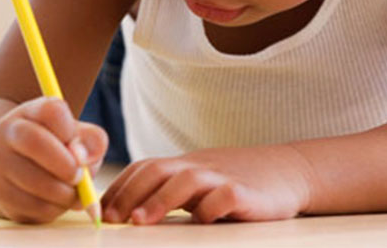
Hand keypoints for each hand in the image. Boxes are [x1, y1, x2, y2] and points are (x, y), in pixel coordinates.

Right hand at [0, 97, 107, 222]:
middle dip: (66, 165)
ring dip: (65, 192)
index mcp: (30, 111)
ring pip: (36, 181)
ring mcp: (0, 164)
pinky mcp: (2, 194)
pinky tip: (58, 201)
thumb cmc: (59, 149)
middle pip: (36, 142)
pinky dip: (55, 208)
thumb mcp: (78, 136)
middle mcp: (8, 132)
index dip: (71, 130)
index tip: (76, 144)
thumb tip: (83, 158)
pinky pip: (35, 206)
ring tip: (73, 190)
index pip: (52, 111)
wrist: (18, 171)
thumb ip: (92, 140)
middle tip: (79, 176)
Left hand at [100, 145, 311, 224]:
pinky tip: (201, 219)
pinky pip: (227, 194)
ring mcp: (222, 178)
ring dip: (159, 199)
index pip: (144, 167)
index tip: (99, 209)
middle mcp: (199, 168)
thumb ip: (170, 192)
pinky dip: (211, 205)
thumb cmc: (236, 181)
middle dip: (129, 192)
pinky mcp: (247, 192)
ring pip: (186, 180)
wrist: (287, 169)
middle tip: (110, 218)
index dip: (119, 187)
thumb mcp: (199, 183)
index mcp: (184, 166)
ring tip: (139, 220)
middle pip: (158, 170)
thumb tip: (128, 212)